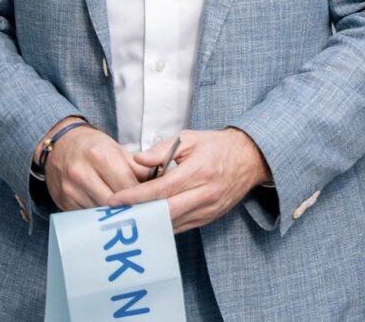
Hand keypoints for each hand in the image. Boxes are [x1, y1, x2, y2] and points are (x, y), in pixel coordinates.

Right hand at [38, 120, 145, 211]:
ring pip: (101, 211)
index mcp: (101, 155)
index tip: (153, 200)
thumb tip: (158, 184)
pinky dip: (100, 217)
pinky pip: (87, 216)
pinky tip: (109, 215)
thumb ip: (138, 168)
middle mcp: (83, 173)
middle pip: (114, 200)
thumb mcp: (117, 150)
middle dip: (131, 206)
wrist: (61, 147)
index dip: (142, 194)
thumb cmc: (94, 147)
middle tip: (145, 211)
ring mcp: (71, 189)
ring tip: (129, 214)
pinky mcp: (64, 202)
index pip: (128, 184)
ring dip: (116, 214)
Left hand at [110, 129, 270, 232]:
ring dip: (148, 223)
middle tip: (114, 215)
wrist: (250, 158)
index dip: (136, 196)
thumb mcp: (191, 138)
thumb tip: (137, 159)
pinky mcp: (209, 218)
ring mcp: (208, 208)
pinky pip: (181, 226)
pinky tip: (147, 221)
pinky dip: (162, 225)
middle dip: (137, 214)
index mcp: (199, 170)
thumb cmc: (217, 146)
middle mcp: (205, 193)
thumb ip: (162, 149)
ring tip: (125, 220)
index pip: (161, 189)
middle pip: (165, 211)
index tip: (115, 200)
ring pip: (172, 223)